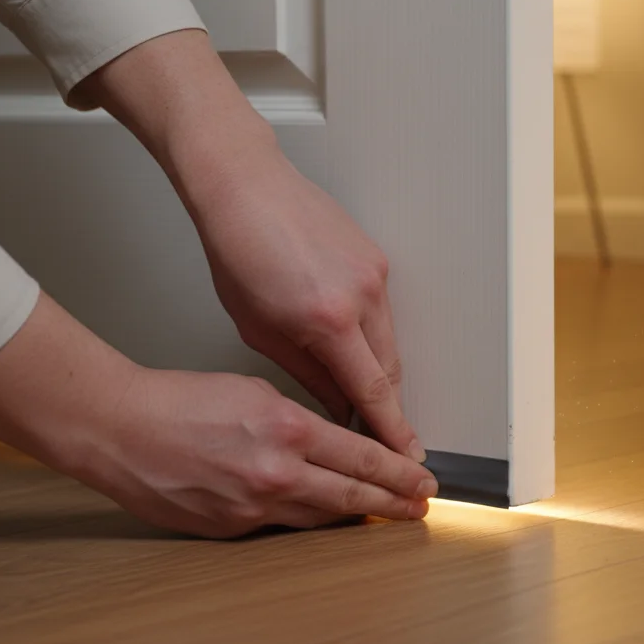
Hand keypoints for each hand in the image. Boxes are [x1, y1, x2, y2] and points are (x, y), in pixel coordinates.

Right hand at [82, 367, 434, 537]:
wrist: (120, 430)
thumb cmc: (179, 401)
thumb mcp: (255, 392)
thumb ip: (298, 420)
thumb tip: (329, 440)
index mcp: (287, 430)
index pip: (363, 456)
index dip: (398, 471)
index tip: (422, 477)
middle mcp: (276, 473)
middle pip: (352, 495)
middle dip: (393, 502)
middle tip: (419, 505)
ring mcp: (254, 506)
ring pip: (321, 516)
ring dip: (357, 516)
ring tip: (385, 515)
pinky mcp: (232, 528)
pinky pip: (282, 525)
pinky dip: (308, 519)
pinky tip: (326, 517)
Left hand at [188, 143, 422, 462]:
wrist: (245, 187)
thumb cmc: (238, 251)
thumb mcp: (259, 329)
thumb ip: (306, 374)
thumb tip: (335, 407)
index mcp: (328, 320)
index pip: (373, 391)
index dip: (393, 429)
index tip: (406, 455)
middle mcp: (362, 295)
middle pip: (390, 370)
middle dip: (387, 406)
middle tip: (378, 434)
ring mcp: (374, 274)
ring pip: (389, 341)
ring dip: (377, 370)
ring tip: (355, 390)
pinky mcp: (377, 258)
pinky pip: (383, 312)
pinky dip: (371, 335)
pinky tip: (348, 341)